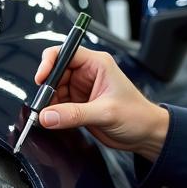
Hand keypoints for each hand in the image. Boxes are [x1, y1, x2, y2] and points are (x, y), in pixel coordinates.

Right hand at [34, 46, 167, 159]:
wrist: (145, 134)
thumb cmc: (137, 115)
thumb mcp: (106, 113)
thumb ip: (74, 114)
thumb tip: (47, 116)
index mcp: (97, 64)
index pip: (65, 52)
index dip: (49, 63)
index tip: (41, 79)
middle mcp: (87, 73)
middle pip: (55, 72)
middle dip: (46, 88)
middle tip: (41, 105)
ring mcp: (81, 89)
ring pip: (54, 90)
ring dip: (48, 102)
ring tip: (47, 116)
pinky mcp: (78, 104)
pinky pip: (57, 105)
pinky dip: (52, 112)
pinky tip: (54, 120)